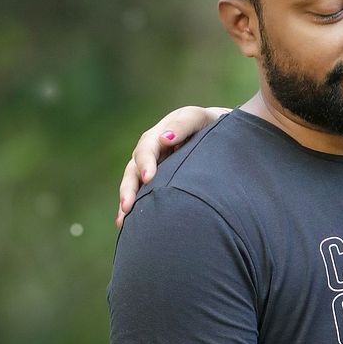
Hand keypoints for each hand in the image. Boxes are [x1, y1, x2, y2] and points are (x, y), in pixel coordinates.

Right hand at [116, 105, 228, 228]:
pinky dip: (133, 208)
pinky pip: (142, 195)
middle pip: (133, 170)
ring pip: (133, 184)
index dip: (146, 162)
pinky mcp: (157, 182)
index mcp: (159, 135)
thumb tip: (165, 139)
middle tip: (128, 206)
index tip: (148, 178)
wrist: (219, 134)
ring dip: (127, 202)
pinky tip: (124, 225)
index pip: (146, 148)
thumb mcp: (198, 119)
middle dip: (129, 189)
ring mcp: (152, 168)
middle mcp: (150, 152)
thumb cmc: (210, 125)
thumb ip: (183, 125)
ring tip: (123, 221)